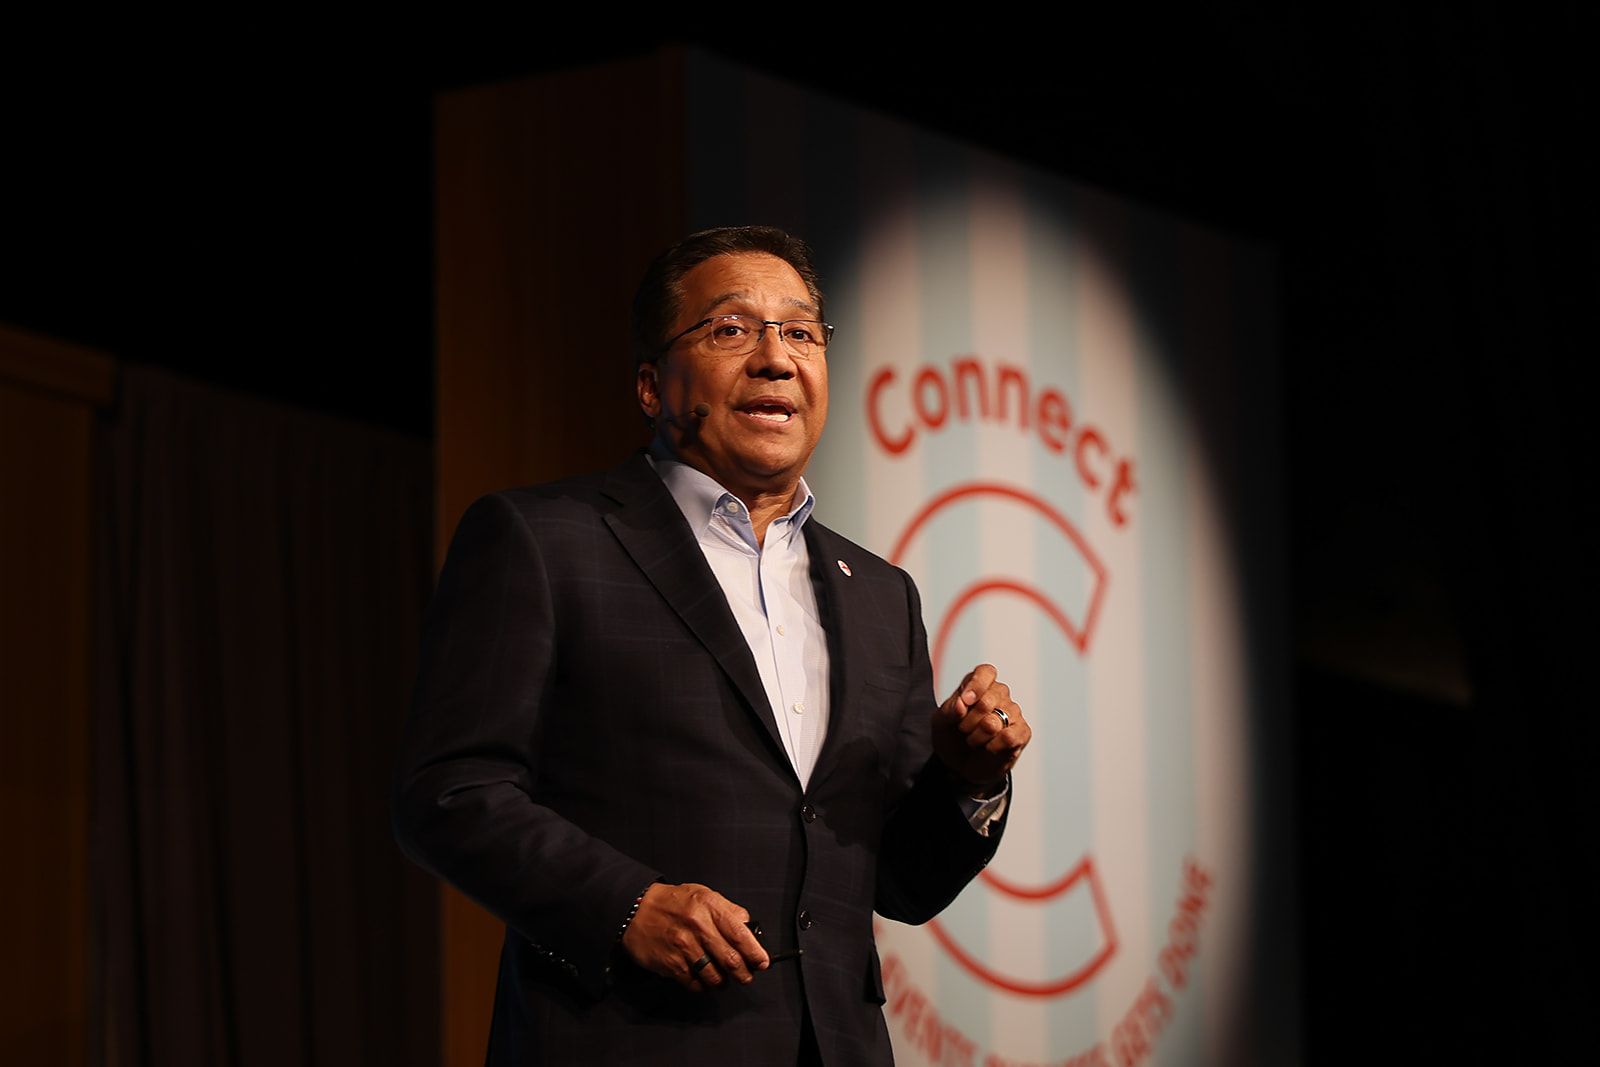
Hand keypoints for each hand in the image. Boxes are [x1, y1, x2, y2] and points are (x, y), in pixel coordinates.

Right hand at [619, 882, 769, 990]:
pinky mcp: (671, 964)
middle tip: (746, 976)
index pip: (740, 935)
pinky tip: (702, 978)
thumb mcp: (703, 894)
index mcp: (708, 907)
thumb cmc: (672, 902)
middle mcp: (697, 927)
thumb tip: (748, 926)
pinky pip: (694, 983)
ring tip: (723, 978)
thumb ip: (728, 910)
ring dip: (723, 981)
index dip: (755, 953)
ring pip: (714, 976)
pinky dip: (702, 985)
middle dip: (743, 973)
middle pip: (731, 960)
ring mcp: (683, 947)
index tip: (762, 962)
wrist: (636, 910)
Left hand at [931, 663, 1031, 788]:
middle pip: (987, 701)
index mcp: (980, 684)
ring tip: (974, 740)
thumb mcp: (941, 722)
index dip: (976, 685)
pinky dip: (992, 746)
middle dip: (968, 721)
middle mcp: (999, 694)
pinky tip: (988, 748)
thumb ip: (949, 710)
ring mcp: (1013, 712)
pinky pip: (1008, 737)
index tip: (965, 701)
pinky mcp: (1022, 732)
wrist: (961, 765)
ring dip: (977, 737)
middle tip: (963, 730)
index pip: (986, 673)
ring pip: (994, 722)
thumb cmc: (952, 736)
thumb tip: (962, 703)